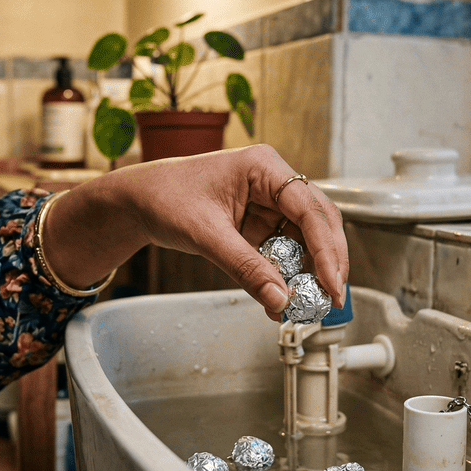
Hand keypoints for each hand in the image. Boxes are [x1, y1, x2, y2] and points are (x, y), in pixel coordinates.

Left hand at [43, 145, 348, 320]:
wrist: (138, 202)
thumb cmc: (164, 198)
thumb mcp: (205, 235)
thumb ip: (245, 268)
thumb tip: (279, 299)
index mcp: (263, 167)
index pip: (309, 208)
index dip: (326, 248)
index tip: (332, 283)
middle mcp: (273, 181)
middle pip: (319, 221)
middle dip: (328, 261)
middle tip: (331, 297)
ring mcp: (268, 203)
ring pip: (307, 238)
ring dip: (311, 270)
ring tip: (310, 303)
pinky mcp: (260, 223)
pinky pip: (284, 249)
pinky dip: (288, 274)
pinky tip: (284, 296)